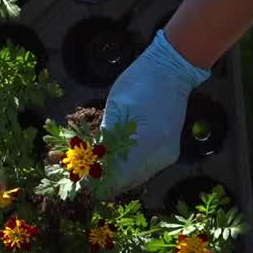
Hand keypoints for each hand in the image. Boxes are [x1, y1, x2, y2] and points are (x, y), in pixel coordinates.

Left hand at [100, 30, 210, 195]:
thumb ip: (106, 138)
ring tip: (95, 168)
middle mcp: (160, 155)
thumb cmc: (140, 82)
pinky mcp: (170, 153)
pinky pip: (145, 170)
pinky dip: (128, 169)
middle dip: (103, 181)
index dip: (96, 183)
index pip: (116, 177)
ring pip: (135, 178)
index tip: (79, 181)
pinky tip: (114, 161)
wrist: (172, 70)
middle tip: (84, 175)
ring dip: (115, 176)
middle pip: (126, 182)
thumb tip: (91, 163)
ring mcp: (167, 156)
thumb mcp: (115, 107)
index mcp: (146, 142)